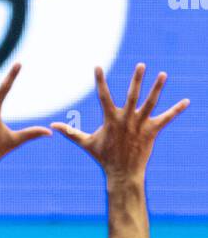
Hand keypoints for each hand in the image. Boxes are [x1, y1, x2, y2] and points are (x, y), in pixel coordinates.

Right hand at [51, 64, 188, 181]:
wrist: (123, 173)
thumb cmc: (104, 157)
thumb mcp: (86, 143)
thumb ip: (70, 132)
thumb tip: (52, 126)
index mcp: (111, 119)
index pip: (103, 96)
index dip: (99, 81)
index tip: (97, 66)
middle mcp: (127, 119)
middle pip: (132, 95)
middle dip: (137, 79)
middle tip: (141, 65)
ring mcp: (140, 124)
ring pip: (151, 103)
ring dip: (157, 88)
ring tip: (163, 74)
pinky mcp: (152, 131)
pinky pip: (166, 118)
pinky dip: (177, 110)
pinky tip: (186, 101)